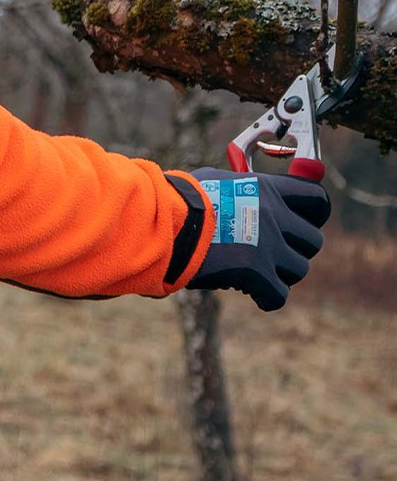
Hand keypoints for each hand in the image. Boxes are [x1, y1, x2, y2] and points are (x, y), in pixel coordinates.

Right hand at [187, 167, 329, 310]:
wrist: (163, 223)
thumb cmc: (178, 201)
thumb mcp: (216, 182)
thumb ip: (242, 191)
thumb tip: (246, 193)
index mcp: (266, 189)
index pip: (317, 200)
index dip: (315, 215)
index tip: (301, 224)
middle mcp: (274, 215)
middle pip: (313, 240)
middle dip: (294, 250)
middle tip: (270, 255)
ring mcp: (268, 244)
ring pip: (298, 269)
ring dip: (279, 274)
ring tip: (253, 273)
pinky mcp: (256, 272)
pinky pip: (278, 295)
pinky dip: (266, 297)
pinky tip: (249, 291)